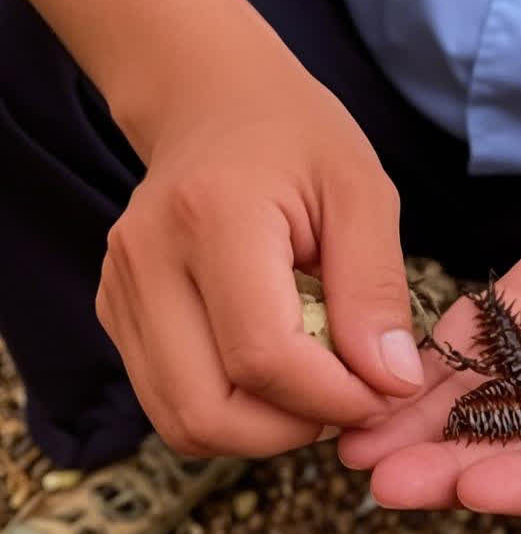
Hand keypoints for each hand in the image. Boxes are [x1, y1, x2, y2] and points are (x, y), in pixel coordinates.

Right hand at [95, 66, 424, 457]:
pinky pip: (170, 403)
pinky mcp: (116, 314)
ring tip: (312, 388)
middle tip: (347, 400)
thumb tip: (391, 384)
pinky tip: (274, 373)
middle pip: (207, 411)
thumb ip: (376, 289)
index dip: (332, 398)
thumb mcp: (361, 192)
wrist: (210, 101)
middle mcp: (146, 260)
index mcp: (211, 218)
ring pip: (182, 422)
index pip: (262, 357)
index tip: (384, 392)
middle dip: (291, 431)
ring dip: (259, 432)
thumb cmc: (294, 139)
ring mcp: (120, 292)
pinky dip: (230, 412)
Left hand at [338, 202, 520, 511]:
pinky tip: (360, 382)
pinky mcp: (497, 334)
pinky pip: (449, 356)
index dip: (518, 483)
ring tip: (351, 443)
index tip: (470, 488)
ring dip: (405, 431)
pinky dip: (408, 372)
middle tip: (382, 481)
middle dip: (438, 469)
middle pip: (494, 454)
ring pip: (458, 412)